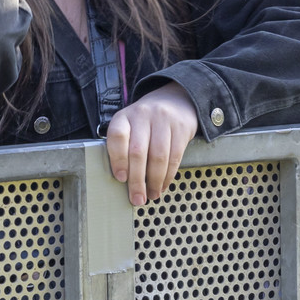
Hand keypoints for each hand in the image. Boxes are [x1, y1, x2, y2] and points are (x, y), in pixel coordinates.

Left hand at [105, 83, 198, 206]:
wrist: (175, 100)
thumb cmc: (146, 121)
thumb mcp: (130, 125)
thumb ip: (125, 146)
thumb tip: (124, 181)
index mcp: (125, 116)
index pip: (117, 136)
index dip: (117, 159)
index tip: (120, 178)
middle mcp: (143, 115)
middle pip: (138, 151)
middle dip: (137, 180)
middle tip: (136, 198)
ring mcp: (163, 120)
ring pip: (158, 156)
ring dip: (154, 181)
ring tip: (151, 195)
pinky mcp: (181, 128)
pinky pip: (175, 156)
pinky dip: (168, 175)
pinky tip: (162, 185)